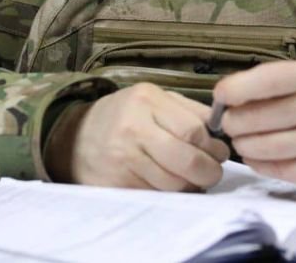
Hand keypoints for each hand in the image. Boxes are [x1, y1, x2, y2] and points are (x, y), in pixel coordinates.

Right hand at [43, 83, 228, 190]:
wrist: (74, 138)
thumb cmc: (124, 116)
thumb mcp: (153, 99)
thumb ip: (188, 111)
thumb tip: (222, 131)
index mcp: (147, 101)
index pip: (194, 130)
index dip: (214, 147)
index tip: (220, 153)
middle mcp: (133, 129)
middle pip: (188, 160)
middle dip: (209, 172)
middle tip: (212, 172)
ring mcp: (123, 159)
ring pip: (174, 183)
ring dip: (190, 186)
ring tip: (191, 178)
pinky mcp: (117, 185)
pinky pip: (156, 195)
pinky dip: (169, 194)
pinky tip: (168, 184)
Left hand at [212, 58, 295, 192]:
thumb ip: (280, 80)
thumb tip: (230, 94)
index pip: (262, 80)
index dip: (232, 89)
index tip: (220, 95)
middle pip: (253, 118)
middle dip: (233, 121)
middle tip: (230, 121)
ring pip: (259, 146)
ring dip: (243, 143)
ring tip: (243, 138)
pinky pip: (276, 170)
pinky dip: (259, 162)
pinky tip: (259, 155)